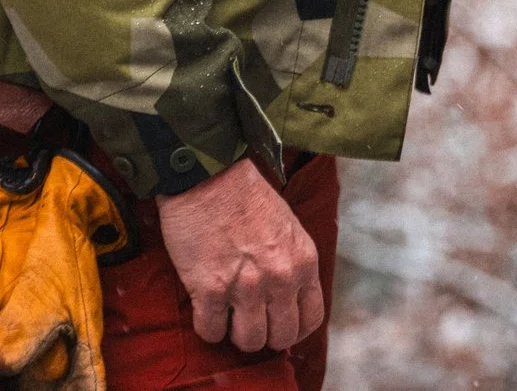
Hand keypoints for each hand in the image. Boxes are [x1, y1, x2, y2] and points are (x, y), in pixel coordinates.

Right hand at [155, 158, 324, 353]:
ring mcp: (246, 287)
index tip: (278, 325)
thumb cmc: (246, 197)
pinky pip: (211, 332)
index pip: (311, 319)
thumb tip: (289, 297)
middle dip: (264, 335)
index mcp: (304, 261)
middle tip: (248, 321)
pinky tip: (205, 310)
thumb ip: (293, 263)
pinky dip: (207, 328)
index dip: (294, 330)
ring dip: (235, 334)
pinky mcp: (211, 290)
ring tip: (227, 316)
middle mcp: (280, 278)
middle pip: (280, 337)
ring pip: (248, 341)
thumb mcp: (289, 227)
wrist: (209, 176)